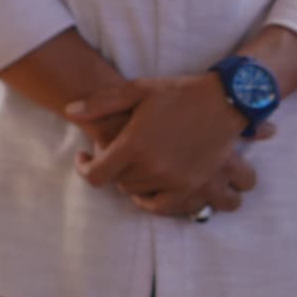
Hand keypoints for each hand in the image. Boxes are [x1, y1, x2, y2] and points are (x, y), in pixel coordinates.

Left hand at [68, 73, 260, 206]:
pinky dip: (152, 200)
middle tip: (114, 153)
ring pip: (138, 193)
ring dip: (131, 182)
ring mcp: (175, 180)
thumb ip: (101, 102)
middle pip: (117, 182)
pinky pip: (164, 206)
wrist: (226, 101)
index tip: (84, 158)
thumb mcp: (137, 90)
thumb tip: (70, 111)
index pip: (95, 175)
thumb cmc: (178, 93)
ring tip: (133, 165)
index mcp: (134, 145)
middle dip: (111, 168)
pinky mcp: (193, 185)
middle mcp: (153, 167)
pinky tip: (150, 186)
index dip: (83, 169)